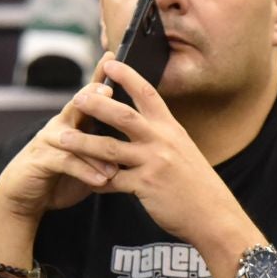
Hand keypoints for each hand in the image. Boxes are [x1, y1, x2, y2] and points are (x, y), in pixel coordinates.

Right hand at [0, 79, 127, 227]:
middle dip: (94, 96)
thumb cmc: (61, 175)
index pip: (88, 94)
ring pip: (75, 138)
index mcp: (73, 121)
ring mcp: (49, 141)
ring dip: (98, 149)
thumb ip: (105, 145)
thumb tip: (137, 138)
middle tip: (110, 90)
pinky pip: (66, 162)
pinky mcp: (41, 160)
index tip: (112, 56)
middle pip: (78, 105)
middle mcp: (60, 125)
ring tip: (118, 159)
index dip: (99, 75)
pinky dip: (86, 171)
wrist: (25, 194)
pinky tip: (104, 180)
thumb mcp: (86, 157)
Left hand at [55, 54, 250, 253]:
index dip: (127, 75)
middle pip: (124, 115)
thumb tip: (139, 122)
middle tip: (77, 97)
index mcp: (170, 127)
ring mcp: (153, 163)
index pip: (146, 93)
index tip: (109, 62)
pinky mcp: (145, 186)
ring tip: (62, 137)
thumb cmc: (196, 183)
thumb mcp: (182, 149)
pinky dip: (95, 180)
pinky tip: (82, 179)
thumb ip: (160, 135)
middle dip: (97, 104)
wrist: (214, 214)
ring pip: (110, 148)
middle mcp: (162, 140)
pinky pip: (112, 181)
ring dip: (83, 142)